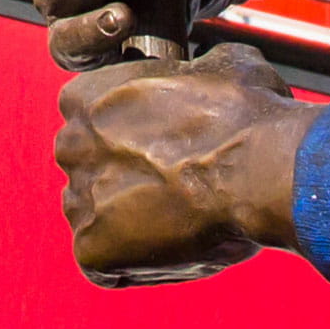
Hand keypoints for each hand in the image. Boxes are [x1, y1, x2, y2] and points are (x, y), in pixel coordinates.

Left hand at [54, 42, 313, 285]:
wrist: (258, 169)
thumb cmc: (244, 114)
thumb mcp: (222, 63)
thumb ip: (194, 69)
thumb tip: (208, 72)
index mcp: (85, 96)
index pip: (92, 118)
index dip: (132, 134)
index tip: (166, 146)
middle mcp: (70, 146)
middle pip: (90, 168)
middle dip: (126, 179)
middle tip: (176, 188)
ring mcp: (78, 201)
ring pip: (95, 218)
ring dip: (129, 223)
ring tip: (182, 222)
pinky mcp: (93, 251)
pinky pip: (107, 265)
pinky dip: (138, 264)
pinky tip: (177, 251)